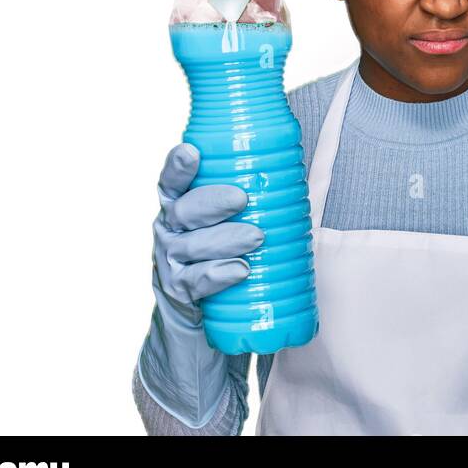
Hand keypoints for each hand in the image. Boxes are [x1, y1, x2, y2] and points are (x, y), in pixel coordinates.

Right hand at [152, 143, 261, 322]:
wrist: (196, 316)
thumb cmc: (223, 257)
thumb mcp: (229, 225)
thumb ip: (251, 203)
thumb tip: (298, 174)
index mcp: (179, 207)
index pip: (172, 183)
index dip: (178, 167)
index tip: (191, 152)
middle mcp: (169, 230)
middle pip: (183, 211)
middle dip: (212, 202)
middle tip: (241, 198)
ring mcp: (170, 262)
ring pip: (191, 246)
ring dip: (225, 239)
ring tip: (256, 237)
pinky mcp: (178, 292)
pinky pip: (195, 281)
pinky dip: (219, 274)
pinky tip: (240, 270)